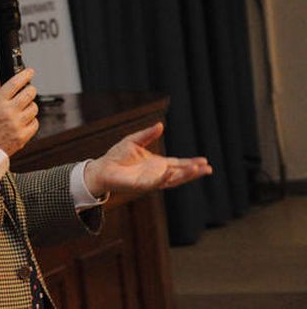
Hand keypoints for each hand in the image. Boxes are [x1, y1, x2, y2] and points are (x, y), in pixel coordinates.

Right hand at [0, 68, 38, 156]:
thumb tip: (10, 78)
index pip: (15, 83)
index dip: (25, 75)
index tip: (30, 72)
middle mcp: (8, 112)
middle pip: (29, 93)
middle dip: (30, 90)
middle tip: (28, 90)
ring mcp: (16, 125)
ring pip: (34, 108)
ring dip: (30, 107)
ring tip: (22, 110)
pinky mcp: (23, 137)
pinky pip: (35, 123)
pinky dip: (31, 121)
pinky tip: (22, 122)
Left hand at [84, 122, 211, 197]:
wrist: (102, 168)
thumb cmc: (117, 155)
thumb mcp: (134, 141)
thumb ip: (148, 134)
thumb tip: (160, 125)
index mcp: (157, 164)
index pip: (178, 163)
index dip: (191, 163)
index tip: (204, 161)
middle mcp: (157, 174)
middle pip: (179, 173)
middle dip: (193, 172)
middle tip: (208, 168)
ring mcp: (151, 180)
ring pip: (172, 180)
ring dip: (184, 175)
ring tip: (198, 170)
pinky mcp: (141, 185)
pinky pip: (155, 182)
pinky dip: (164, 177)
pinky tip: (172, 172)